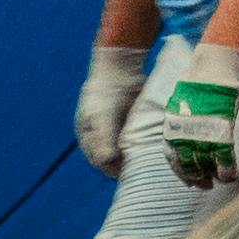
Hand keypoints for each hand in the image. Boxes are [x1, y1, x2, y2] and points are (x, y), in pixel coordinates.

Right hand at [74, 35, 151, 171]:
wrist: (121, 65)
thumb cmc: (106, 93)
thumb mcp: (103, 117)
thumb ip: (104, 139)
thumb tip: (105, 162)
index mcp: (88, 136)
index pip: (99, 161)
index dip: (112, 169)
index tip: (127, 173)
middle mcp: (101, 135)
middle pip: (113, 158)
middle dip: (124, 163)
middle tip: (140, 168)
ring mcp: (116, 128)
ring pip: (125, 149)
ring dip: (134, 154)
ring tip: (147, 159)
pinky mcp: (130, 121)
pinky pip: (135, 138)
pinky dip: (140, 143)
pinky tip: (150, 145)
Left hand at [157, 60, 238, 193]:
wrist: (213, 68)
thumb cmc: (197, 82)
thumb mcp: (178, 103)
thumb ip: (178, 123)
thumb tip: (180, 138)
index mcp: (172, 128)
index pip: (173, 159)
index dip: (181, 173)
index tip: (189, 180)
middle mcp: (184, 135)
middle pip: (188, 166)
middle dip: (196, 179)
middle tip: (204, 185)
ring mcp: (203, 135)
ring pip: (206, 167)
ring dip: (212, 177)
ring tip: (218, 180)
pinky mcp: (221, 133)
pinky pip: (224, 160)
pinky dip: (227, 171)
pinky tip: (230, 175)